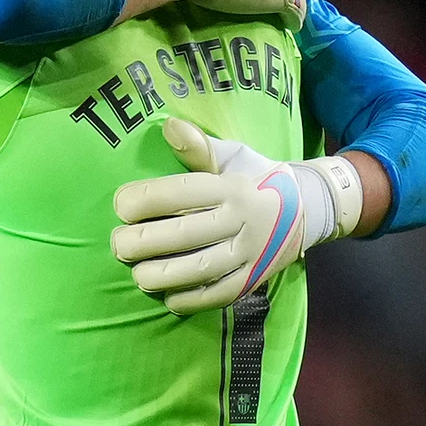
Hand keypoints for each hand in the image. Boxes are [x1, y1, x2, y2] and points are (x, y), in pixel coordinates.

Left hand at [111, 118, 362, 314]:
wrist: (307, 209)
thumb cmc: (254, 179)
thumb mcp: (232, 157)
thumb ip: (199, 148)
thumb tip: (168, 126)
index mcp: (231, 186)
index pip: (184, 192)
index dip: (147, 199)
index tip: (121, 205)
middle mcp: (241, 219)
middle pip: (187, 234)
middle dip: (145, 242)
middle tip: (119, 244)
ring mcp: (250, 252)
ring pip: (202, 269)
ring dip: (163, 275)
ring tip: (137, 275)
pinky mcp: (255, 278)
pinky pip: (221, 294)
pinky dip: (192, 300)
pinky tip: (168, 298)